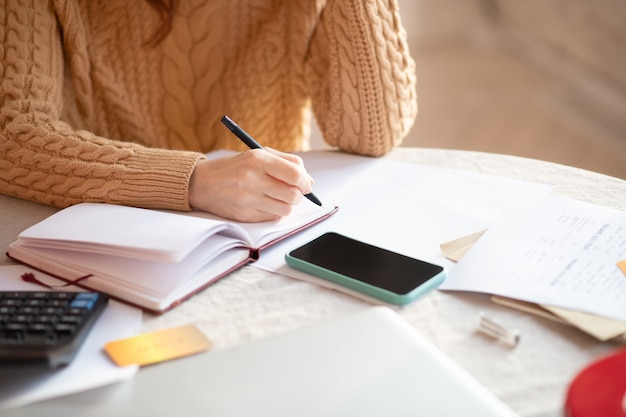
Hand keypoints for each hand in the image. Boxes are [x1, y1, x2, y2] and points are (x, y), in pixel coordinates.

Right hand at [188, 149, 314, 221]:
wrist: (203, 183)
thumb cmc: (236, 167)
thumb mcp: (259, 154)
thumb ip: (287, 162)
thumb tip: (309, 181)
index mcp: (258, 160)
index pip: (294, 174)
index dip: (305, 182)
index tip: (306, 184)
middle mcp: (252, 180)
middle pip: (293, 195)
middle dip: (299, 195)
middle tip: (293, 191)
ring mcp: (248, 199)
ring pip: (286, 209)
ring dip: (287, 204)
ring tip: (278, 197)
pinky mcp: (245, 215)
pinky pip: (272, 217)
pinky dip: (274, 211)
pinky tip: (265, 202)